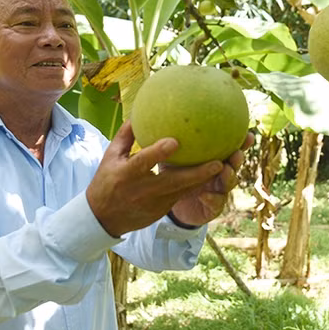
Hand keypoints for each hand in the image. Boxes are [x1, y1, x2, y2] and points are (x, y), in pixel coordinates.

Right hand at [86, 120, 223, 236]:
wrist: (103, 218)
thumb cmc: (106, 181)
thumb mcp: (110, 157)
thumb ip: (126, 135)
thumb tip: (139, 111)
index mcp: (126, 174)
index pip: (144, 162)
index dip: (159, 153)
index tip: (175, 141)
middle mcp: (143, 190)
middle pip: (174, 182)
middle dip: (198, 173)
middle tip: (219, 162)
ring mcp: (154, 203)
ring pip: (184, 191)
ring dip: (204, 181)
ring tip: (225, 167)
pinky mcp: (161, 210)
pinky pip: (182, 196)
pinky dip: (197, 186)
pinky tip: (212, 175)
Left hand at [166, 132, 253, 226]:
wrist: (169, 203)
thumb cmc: (172, 173)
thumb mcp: (171, 157)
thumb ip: (174, 142)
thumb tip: (168, 118)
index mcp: (214, 160)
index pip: (231, 148)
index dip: (242, 143)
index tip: (249, 135)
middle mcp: (220, 174)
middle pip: (234, 165)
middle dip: (237, 159)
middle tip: (236, 152)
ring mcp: (218, 191)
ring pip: (229, 184)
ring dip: (229, 177)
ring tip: (225, 170)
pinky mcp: (213, 208)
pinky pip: (216, 203)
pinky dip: (212, 198)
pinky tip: (206, 195)